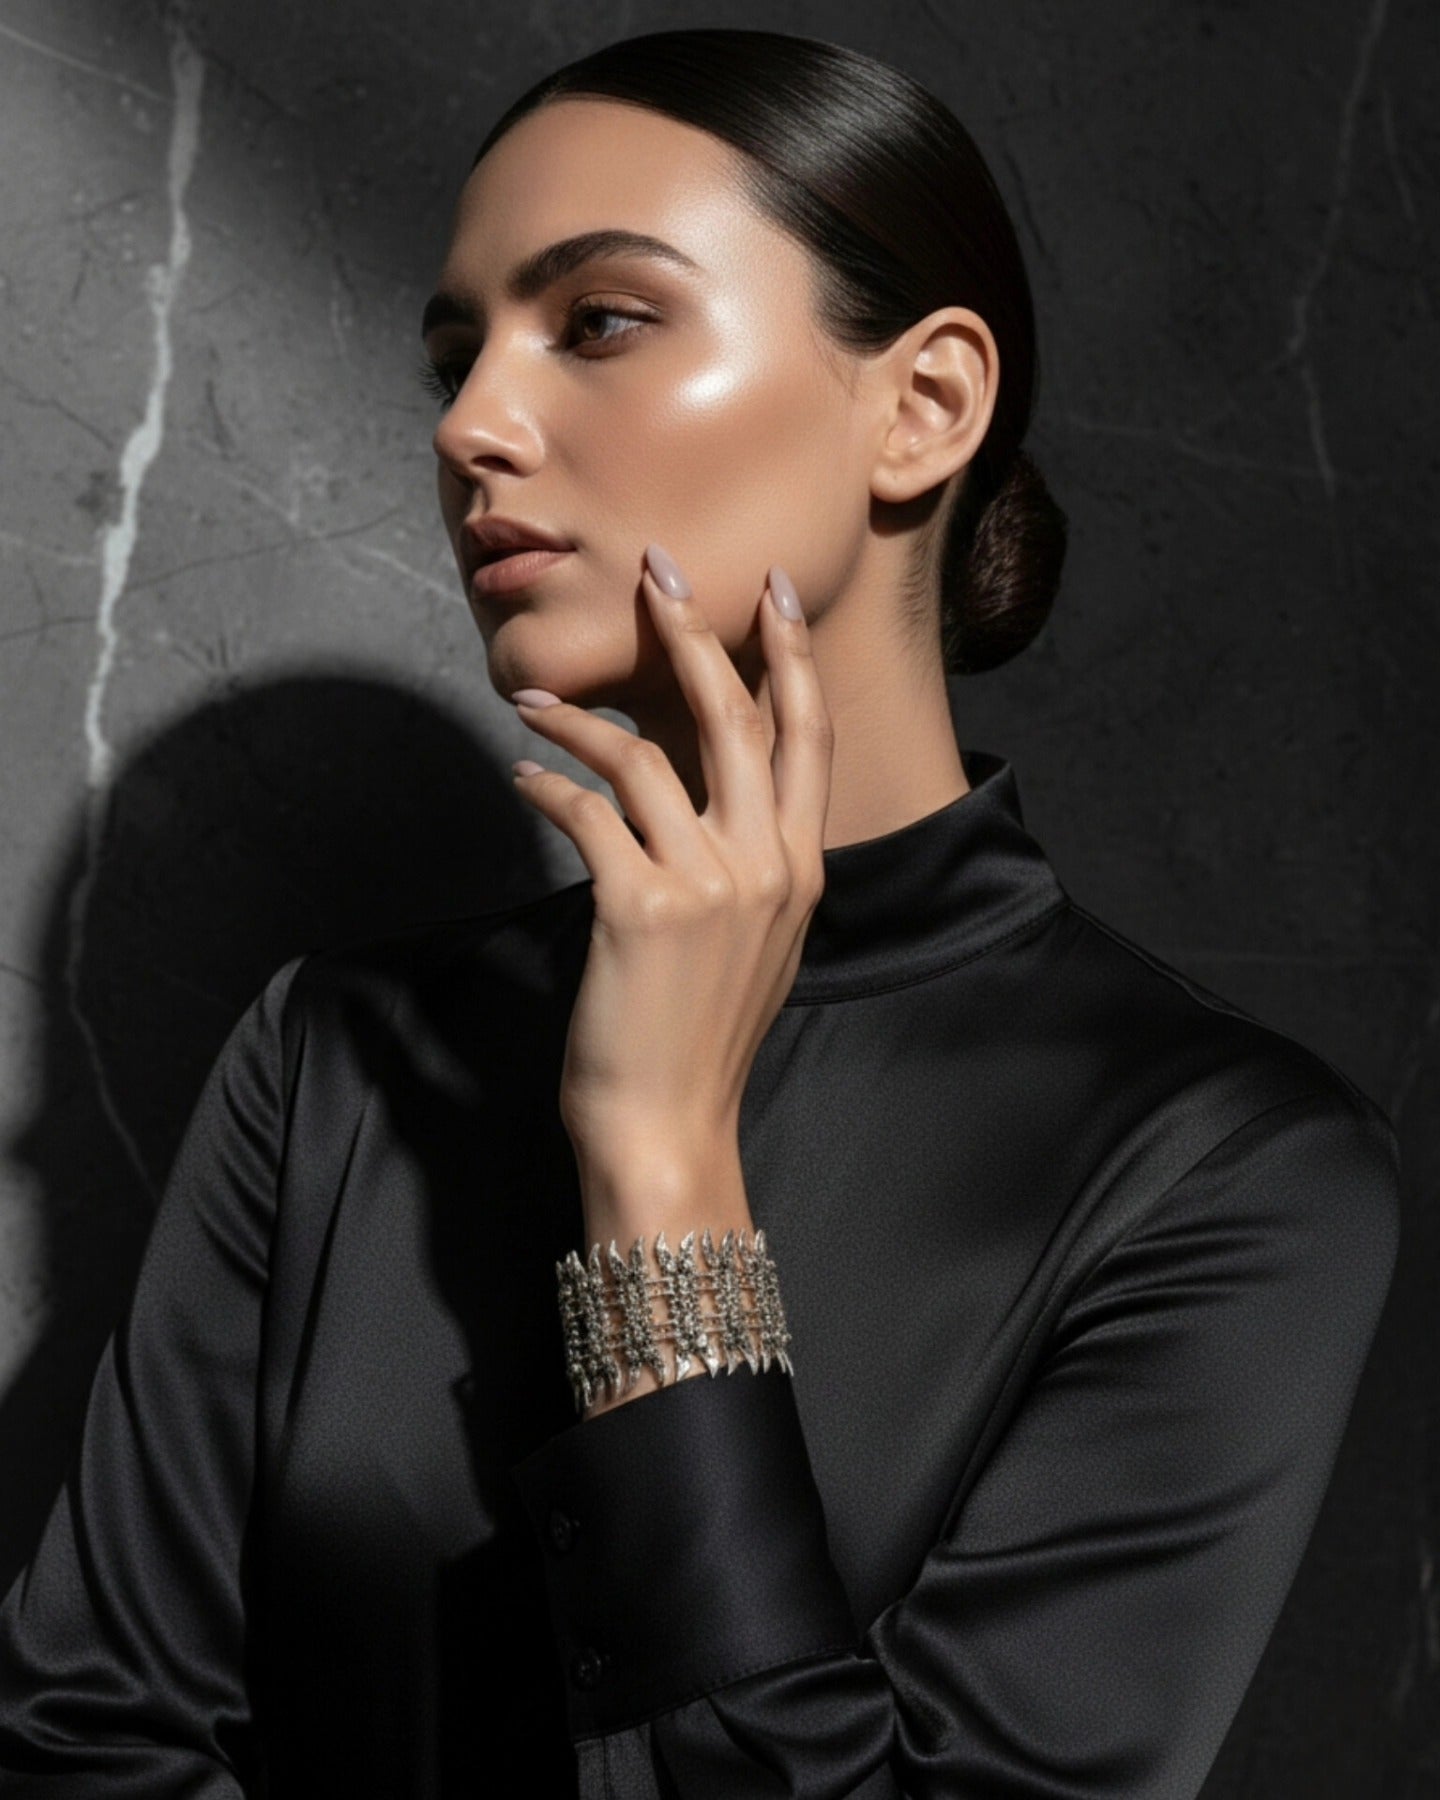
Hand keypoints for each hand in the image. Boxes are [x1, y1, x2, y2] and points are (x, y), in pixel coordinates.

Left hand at [508, 542, 833, 1169]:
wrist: (671, 1126)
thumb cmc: (701, 1039)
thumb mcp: (755, 945)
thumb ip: (749, 868)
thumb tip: (705, 800)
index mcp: (802, 870)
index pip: (810, 738)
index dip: (792, 658)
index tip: (774, 593)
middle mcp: (768, 866)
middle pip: (738, 718)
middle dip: (696, 633)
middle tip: (659, 569)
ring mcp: (709, 885)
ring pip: (649, 755)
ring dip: (583, 715)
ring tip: (532, 700)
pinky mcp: (640, 907)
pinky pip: (587, 810)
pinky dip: (549, 781)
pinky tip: (524, 774)